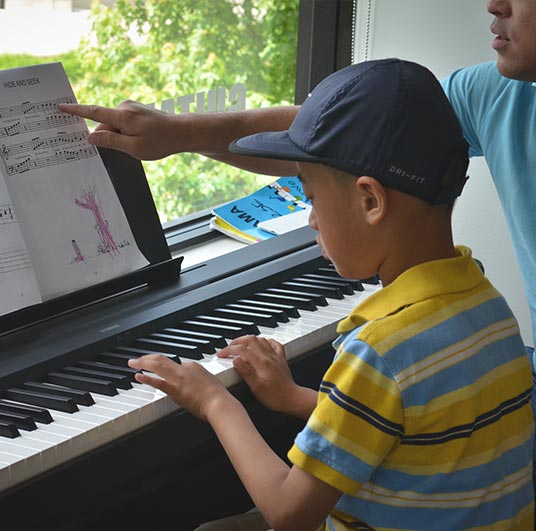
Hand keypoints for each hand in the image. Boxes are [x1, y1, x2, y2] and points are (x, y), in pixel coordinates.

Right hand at [58, 100, 177, 159]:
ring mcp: (131, 106)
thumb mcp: (134, 148)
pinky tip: (141, 138)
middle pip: (104, 123)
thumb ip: (111, 142)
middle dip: (110, 137)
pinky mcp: (135, 109)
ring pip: (114, 124)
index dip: (75, 111)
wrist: (181, 132)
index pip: (93, 113)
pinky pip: (122, 122)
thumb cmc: (160, 142)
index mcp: (123, 116)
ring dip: (120, 136)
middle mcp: (125, 107)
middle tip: (128, 148)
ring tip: (141, 142)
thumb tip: (91, 137)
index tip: (60, 107)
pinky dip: (126, 131)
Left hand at [128, 354, 232, 421]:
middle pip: (161, 359)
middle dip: (147, 357)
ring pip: (157, 365)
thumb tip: (192, 381)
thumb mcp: (208, 379)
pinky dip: (147, 378)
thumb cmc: (216, 394)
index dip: (166, 366)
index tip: (161, 371)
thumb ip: (197, 377)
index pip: (175, 362)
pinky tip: (138, 376)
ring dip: (142, 363)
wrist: (218, 402)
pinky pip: (158, 382)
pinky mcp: (175, 390)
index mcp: (192, 365)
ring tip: (133, 362)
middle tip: (137, 359)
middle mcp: (183, 368)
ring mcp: (178, 378)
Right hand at [218, 335, 308, 415]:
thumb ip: (246, 372)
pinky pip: (274, 343)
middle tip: (229, 347)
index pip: (241, 350)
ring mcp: (276, 356)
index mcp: (261, 362)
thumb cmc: (275, 397)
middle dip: (237, 341)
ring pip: (261, 339)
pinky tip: (262, 344)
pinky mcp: (281, 359)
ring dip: (249, 339)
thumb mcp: (256, 388)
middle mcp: (268, 356)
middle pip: (251, 339)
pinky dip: (266, 341)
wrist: (293, 399)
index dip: (228, 350)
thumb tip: (235, 360)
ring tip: (241, 345)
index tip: (221, 354)